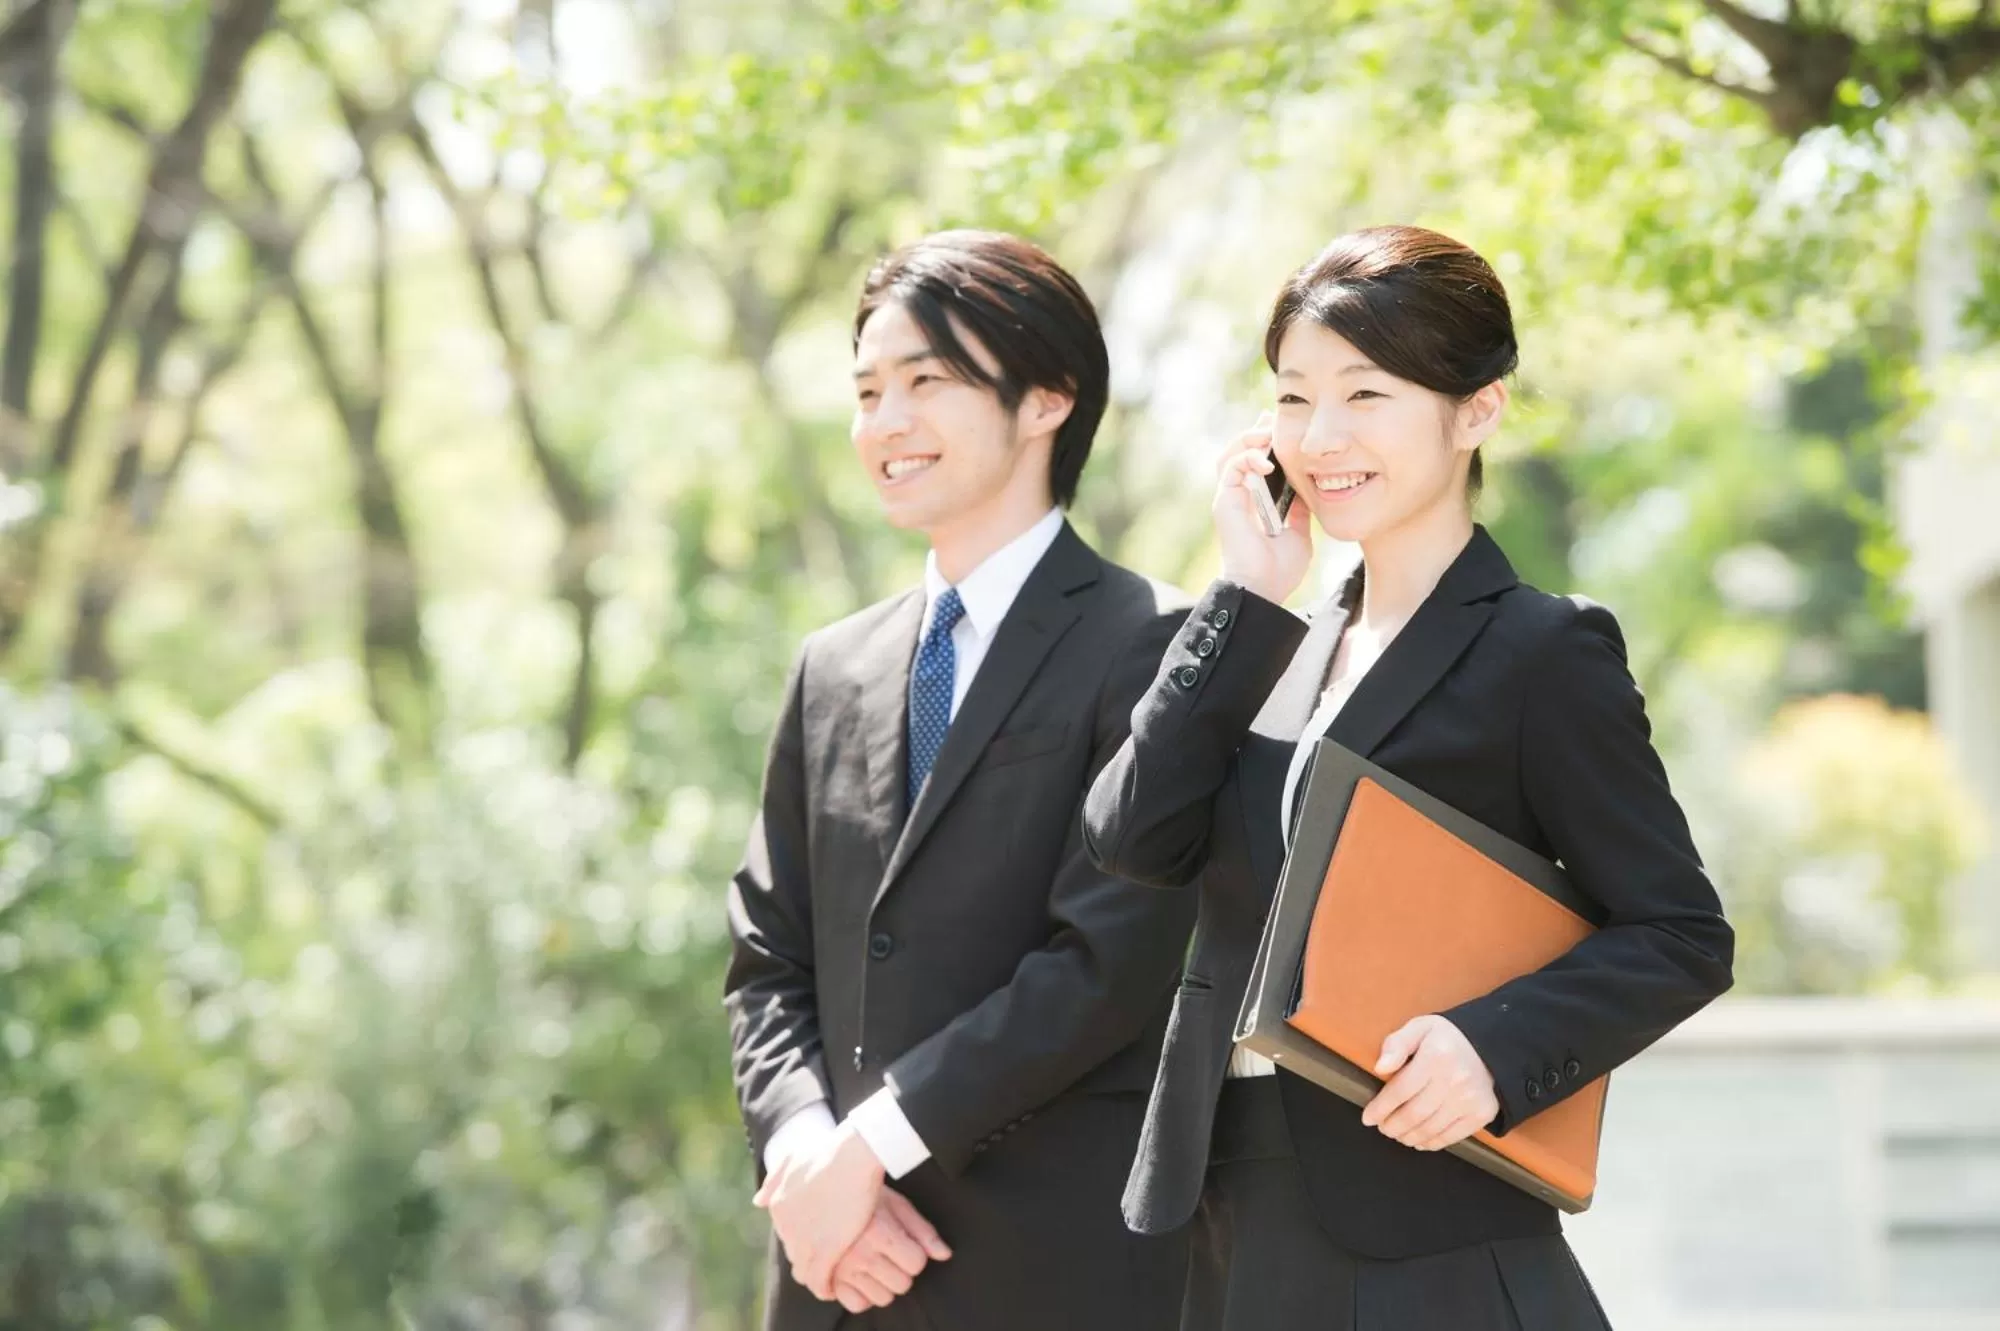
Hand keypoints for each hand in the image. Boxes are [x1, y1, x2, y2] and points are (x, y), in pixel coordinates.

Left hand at [754, 1119, 886, 1298]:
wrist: (853, 1155)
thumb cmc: (830, 1152)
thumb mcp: (794, 1158)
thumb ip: (775, 1180)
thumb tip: (758, 1202)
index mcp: (778, 1205)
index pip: (788, 1234)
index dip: (804, 1239)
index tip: (818, 1241)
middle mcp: (786, 1226)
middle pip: (794, 1252)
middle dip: (808, 1257)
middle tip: (825, 1261)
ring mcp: (804, 1240)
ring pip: (804, 1270)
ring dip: (815, 1277)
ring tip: (828, 1281)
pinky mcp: (825, 1251)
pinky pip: (819, 1280)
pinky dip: (824, 1288)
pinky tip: (831, 1290)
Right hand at [828, 1188, 953, 1312]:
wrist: (823, 1189)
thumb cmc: (863, 1194)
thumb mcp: (896, 1204)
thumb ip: (922, 1231)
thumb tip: (944, 1254)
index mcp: (879, 1232)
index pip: (916, 1263)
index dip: (915, 1253)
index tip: (904, 1242)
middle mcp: (860, 1253)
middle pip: (902, 1284)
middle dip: (901, 1269)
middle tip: (889, 1252)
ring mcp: (843, 1269)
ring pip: (883, 1298)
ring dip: (884, 1283)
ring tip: (875, 1262)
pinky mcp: (829, 1278)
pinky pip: (857, 1304)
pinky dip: (863, 1294)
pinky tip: (862, 1276)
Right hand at [1214, 413, 1312, 605]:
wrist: (1264, 588)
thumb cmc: (1279, 569)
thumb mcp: (1299, 532)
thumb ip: (1300, 510)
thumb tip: (1309, 490)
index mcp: (1253, 503)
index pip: (1253, 463)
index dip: (1264, 443)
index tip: (1281, 428)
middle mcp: (1237, 497)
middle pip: (1238, 453)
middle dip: (1255, 432)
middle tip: (1273, 418)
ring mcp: (1229, 498)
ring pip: (1231, 454)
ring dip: (1249, 439)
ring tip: (1268, 432)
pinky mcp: (1224, 501)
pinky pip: (1232, 467)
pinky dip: (1248, 458)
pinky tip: (1267, 460)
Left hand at [1361, 1014, 1499, 1151]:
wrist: (1490, 1047)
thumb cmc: (1446, 1039)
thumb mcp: (1420, 1028)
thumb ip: (1396, 1044)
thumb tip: (1380, 1067)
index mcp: (1436, 1056)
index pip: (1400, 1090)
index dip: (1380, 1108)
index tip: (1368, 1117)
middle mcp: (1455, 1080)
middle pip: (1414, 1114)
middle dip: (1392, 1126)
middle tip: (1383, 1127)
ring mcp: (1469, 1100)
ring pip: (1430, 1129)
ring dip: (1408, 1136)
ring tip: (1397, 1134)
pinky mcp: (1481, 1114)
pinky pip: (1450, 1137)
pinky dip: (1430, 1143)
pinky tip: (1418, 1140)